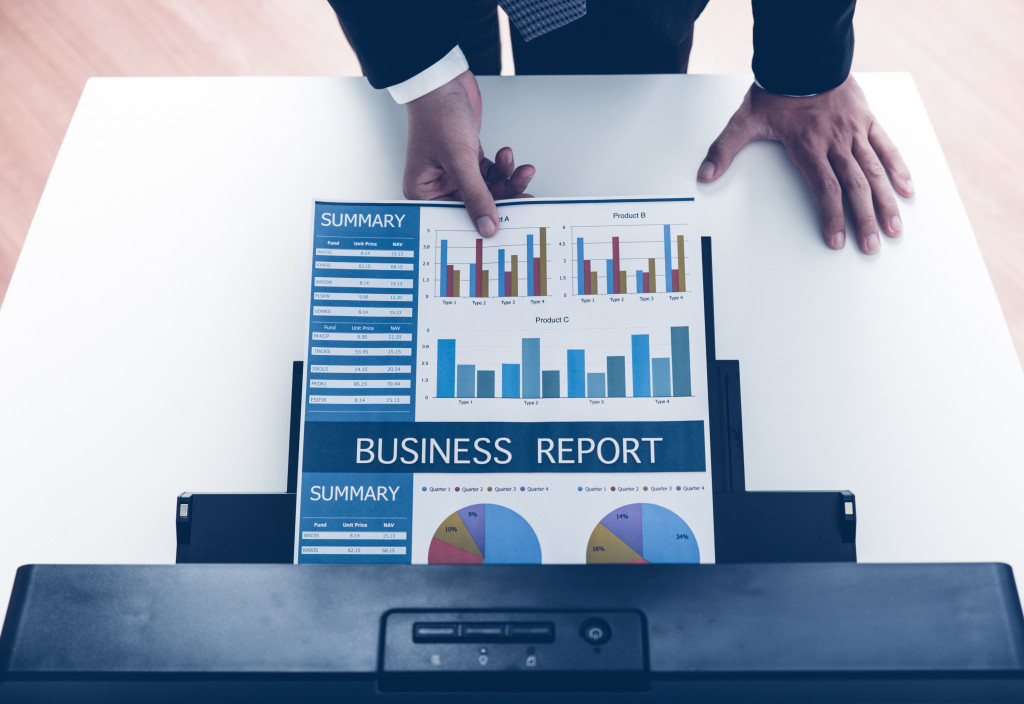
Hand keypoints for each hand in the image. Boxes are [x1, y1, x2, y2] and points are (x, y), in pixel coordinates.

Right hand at [404, 70, 534, 236]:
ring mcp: (453, 172)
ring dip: (508, 180)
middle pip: (476, 205)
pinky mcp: (467, 160)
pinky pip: (490, 174)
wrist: (442, 80)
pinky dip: (502, 167)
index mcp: (423, 192)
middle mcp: (437, 185)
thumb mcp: (459, 159)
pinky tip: (506, 155)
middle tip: (524, 196)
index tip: (508, 223)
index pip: (456, 218)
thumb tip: (487, 226)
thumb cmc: (436, 113)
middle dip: (503, 197)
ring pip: (488, 190)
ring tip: (521, 170)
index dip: (482, 221)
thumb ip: (476, 195)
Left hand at [698, 75, 913, 253]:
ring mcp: (854, 132)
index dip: (832, 216)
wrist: (804, 56)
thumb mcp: (745, 120)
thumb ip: (724, 149)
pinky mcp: (866, 121)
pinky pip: (886, 147)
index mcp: (808, 146)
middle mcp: (835, 142)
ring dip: (886, 201)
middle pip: (855, 186)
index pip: (825, 188)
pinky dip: (898, 169)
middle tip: (872, 245)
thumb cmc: (777, 90)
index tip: (836, 240)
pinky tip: (907, 190)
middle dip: (865, 219)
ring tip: (894, 228)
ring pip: (875, 171)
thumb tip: (705, 174)